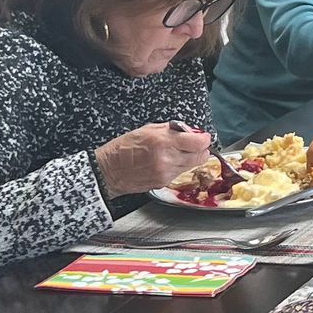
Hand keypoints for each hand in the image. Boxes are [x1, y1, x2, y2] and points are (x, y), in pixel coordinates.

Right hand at [94, 124, 213, 196]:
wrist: (109, 170)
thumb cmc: (124, 148)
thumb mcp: (148, 129)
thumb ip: (171, 130)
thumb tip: (188, 131)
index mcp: (163, 142)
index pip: (198, 143)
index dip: (203, 139)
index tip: (202, 136)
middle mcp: (167, 159)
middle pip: (201, 157)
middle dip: (200, 149)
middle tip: (194, 144)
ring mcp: (166, 173)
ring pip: (192, 166)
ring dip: (189, 158)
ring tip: (176, 152)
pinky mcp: (163, 183)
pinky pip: (179, 173)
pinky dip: (178, 167)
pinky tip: (166, 162)